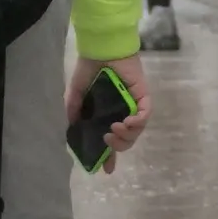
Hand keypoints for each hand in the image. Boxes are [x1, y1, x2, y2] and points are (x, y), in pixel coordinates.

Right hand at [67, 55, 151, 171]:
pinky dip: (137, 122)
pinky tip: (126, 122)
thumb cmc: (89, 68)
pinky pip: (145, 114)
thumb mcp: (76, 94)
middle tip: (107, 139)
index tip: (106, 170)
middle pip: (127, 139)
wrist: (100, 49)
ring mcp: (134, 104)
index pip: (112, 140)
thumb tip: (72, 129)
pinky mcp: (143, 95)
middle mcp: (123, 112)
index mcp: (108, 114)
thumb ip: (74, 111)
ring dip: (127, 135)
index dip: (110, 156)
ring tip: (115, 129)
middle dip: (118, 146)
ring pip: (138, 130)